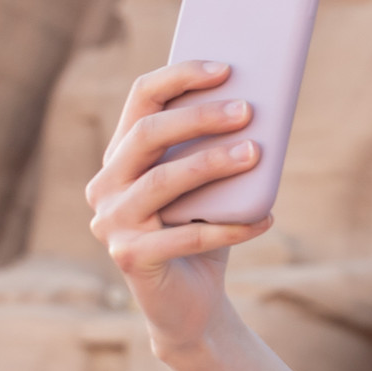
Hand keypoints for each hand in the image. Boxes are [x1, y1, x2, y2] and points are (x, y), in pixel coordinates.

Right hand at [85, 61, 276, 359]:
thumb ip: (217, 148)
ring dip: (213, 163)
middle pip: (148, 135)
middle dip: (199, 118)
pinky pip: (186, 235)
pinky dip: (231, 226)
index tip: (226, 68)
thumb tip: (260, 104)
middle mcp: (105, 184)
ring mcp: (111, 222)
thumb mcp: (210, 185)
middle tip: (248, 110)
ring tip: (257, 153)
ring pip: (163, 181)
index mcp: (121, 155)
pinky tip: (266, 217)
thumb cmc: (203, 229)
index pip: (141, 100)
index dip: (179, 77)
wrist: (190, 302)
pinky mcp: (129, 257)